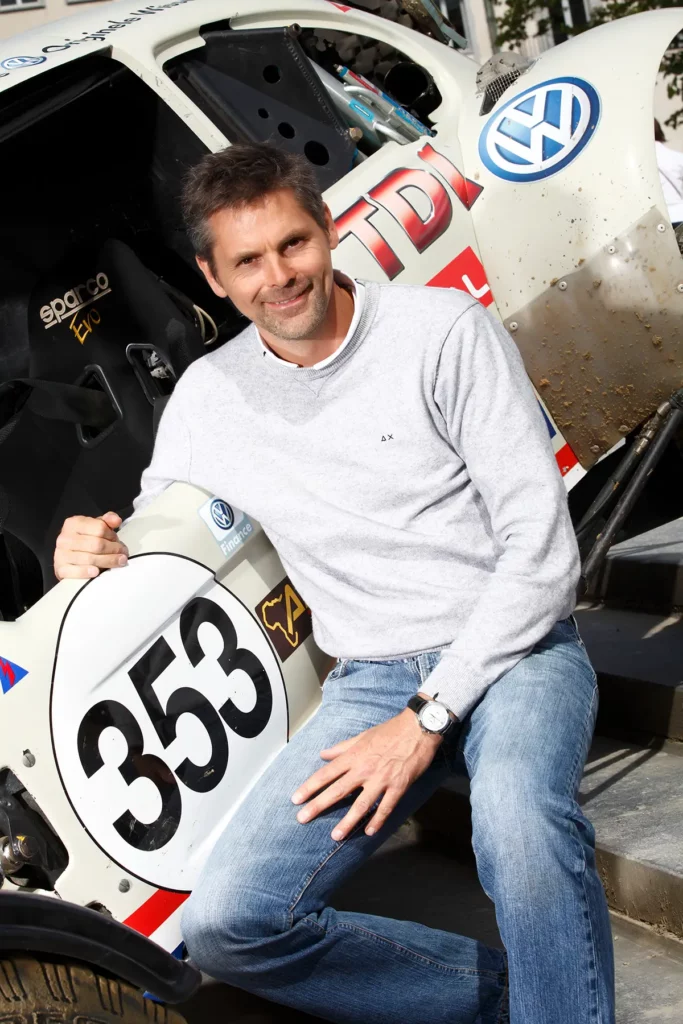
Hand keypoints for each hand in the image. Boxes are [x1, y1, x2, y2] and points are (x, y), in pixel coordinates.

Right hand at [54, 512, 128, 580]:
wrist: (68, 557)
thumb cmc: (85, 540)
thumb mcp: (95, 526)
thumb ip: (107, 521)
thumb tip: (116, 520)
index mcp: (74, 523)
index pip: (99, 528)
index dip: (112, 536)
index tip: (118, 542)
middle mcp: (65, 537)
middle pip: (96, 544)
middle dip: (114, 550)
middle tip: (123, 555)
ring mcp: (61, 554)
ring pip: (89, 558)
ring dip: (108, 561)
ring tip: (119, 562)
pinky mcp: (60, 569)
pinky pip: (75, 571)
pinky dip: (87, 572)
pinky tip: (97, 572)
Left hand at [291, 701, 441, 841]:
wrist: (418, 728)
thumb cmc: (390, 730)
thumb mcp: (362, 736)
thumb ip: (342, 747)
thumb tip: (323, 754)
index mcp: (354, 756)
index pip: (326, 773)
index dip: (310, 786)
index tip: (296, 799)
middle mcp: (364, 769)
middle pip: (337, 790)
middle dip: (318, 805)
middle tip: (302, 818)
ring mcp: (381, 779)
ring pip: (361, 804)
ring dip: (347, 821)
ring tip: (335, 836)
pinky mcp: (398, 786)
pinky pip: (386, 807)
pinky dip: (377, 820)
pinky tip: (369, 832)